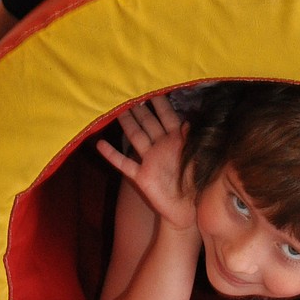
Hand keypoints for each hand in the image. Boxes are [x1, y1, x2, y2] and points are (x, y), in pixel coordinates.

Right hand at [97, 95, 196, 231]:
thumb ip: (191, 142)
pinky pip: (124, 163)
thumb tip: (187, 123)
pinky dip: (112, 154)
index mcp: (177, 141)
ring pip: (135, 137)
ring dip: (127, 124)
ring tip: (116, 110)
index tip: (153, 87)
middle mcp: (161, 147)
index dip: (160, 103)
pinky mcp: (141, 176)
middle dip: (139, 108)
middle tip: (129, 93)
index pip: (167, 116)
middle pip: (148, 123)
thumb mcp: (198, 161)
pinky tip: (100, 144)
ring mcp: (149, 160)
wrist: (188, 211)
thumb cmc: (197, 185)